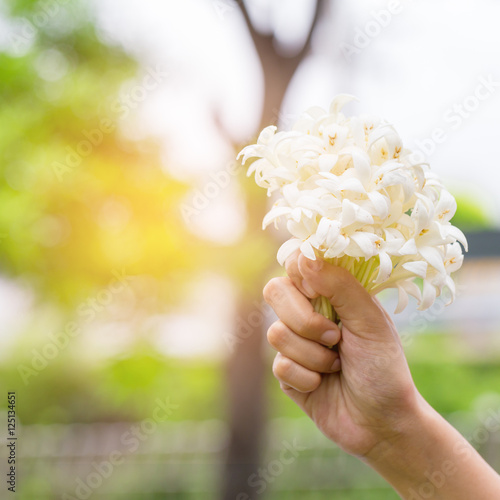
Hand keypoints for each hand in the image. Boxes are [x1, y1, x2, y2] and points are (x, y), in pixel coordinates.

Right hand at [264, 252, 420, 457]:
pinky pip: (280, 365)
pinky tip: (323, 384)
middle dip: (306, 321)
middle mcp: (308, 312)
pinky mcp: (286, 371)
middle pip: (275, 291)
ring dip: (314, 356)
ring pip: (276, 333)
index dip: (302, 275)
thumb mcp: (370, 320)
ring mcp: (294, 341)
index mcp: (330, 293)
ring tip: (336, 365)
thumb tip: (303, 256)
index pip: (297, 263)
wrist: (382, 422)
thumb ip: (340, 285)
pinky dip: (308, 378)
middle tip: (335, 337)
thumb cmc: (383, 367)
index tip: (319, 292)